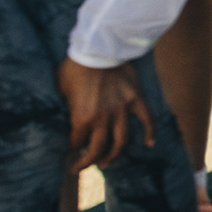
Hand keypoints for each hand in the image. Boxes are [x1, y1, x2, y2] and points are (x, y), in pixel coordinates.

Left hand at [58, 58, 156, 172]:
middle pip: (98, 150)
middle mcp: (102, 119)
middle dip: (90, 161)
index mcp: (82, 118)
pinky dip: (150, 133)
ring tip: (107, 162)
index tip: (69, 151)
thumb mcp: (61, 89)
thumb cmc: (74, 66)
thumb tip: (68, 115)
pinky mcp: (135, 99)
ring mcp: (121, 110)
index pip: (76, 143)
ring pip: (121, 142)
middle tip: (86, 165)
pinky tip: (149, 144)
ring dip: (114, 155)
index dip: (72, 149)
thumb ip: (67, 107)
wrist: (97, 46)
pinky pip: (146, 120)